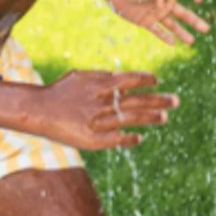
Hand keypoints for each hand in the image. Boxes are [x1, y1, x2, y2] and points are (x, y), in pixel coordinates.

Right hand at [37, 70, 179, 150]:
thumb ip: (101, 77)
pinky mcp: (92, 139)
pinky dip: (128, 139)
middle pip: (136, 100)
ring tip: (165, 118)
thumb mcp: (81, 76)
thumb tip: (122, 78)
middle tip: (176, 101)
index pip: (129, 79)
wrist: (38, 109)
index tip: (156, 80)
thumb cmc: (59, 92)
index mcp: (99, 84)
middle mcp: (102, 101)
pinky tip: (139, 138)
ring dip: (150, 118)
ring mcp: (98, 120)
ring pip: (130, 118)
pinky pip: (115, 139)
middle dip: (158, 100)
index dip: (145, 80)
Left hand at [108, 0, 210, 46]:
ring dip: (183, 33)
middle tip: (207, 29)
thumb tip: (166, 4)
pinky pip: (158, 31)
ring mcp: (156, 13)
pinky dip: (165, 37)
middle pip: (184, 13)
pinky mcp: (147, 21)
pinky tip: (173, 43)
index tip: (199, 0)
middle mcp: (165, 3)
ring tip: (192, 41)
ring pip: (173, 25)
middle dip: (195, 21)